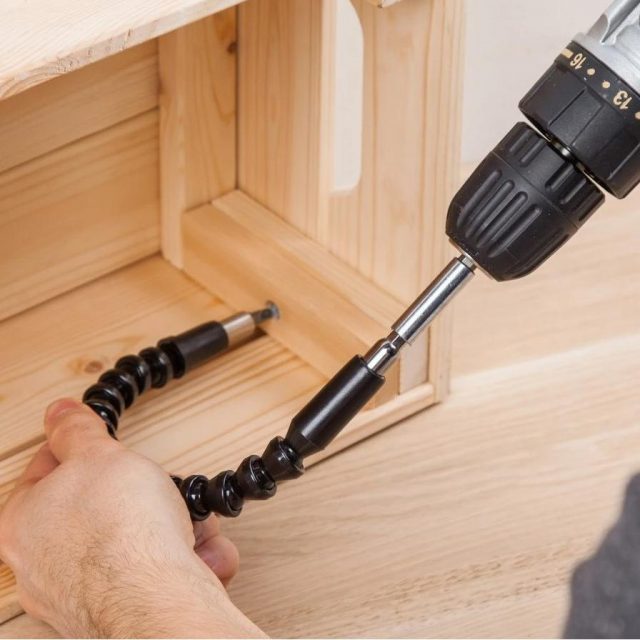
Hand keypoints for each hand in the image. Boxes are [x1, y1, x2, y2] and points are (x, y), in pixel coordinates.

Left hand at [0, 399, 263, 637]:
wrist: (157, 596)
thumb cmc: (120, 530)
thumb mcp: (98, 454)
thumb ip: (76, 430)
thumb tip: (59, 412)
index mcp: (22, 522)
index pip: (47, 467)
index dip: (83, 446)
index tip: (103, 441)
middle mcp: (43, 564)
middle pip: (100, 506)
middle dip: (144, 491)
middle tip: (156, 484)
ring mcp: (82, 592)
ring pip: (134, 539)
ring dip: (173, 524)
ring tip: (189, 520)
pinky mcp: (121, 610)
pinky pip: (155, 573)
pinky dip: (183, 558)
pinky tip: (197, 552)